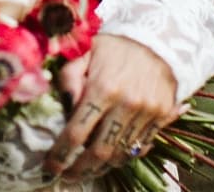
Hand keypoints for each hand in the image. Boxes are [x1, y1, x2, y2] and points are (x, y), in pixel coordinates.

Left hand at [44, 35, 178, 180]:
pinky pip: (141, 146)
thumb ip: (69, 78)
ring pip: (121, 154)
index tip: (50, 167)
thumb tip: (66, 108)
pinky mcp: (163, 116)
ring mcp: (147, 112)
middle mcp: (126, 104)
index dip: (60, 155)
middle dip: (80, 170)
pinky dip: (125, 155)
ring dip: (102, 166)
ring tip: (87, 168)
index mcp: (102, 88)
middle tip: (67, 176)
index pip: (76, 133)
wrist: (159, 38)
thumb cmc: (115, 47)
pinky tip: (111, 155)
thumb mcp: (85, 52)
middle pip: (99, 152)